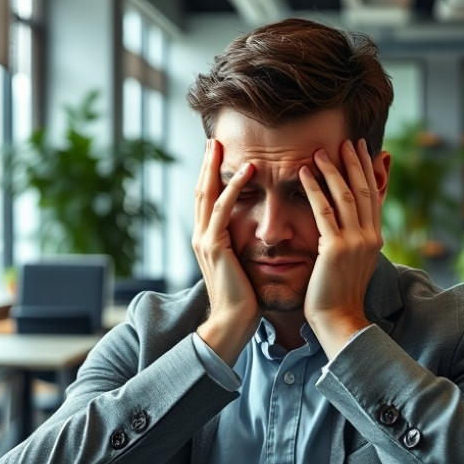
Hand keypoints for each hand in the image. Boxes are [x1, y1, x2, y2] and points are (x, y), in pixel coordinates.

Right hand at [192, 139, 261, 364]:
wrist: (233, 323)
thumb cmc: (245, 300)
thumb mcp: (245, 266)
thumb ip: (245, 248)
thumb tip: (262, 237)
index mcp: (208, 241)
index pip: (208, 201)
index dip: (212, 177)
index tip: (219, 155)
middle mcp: (202, 237)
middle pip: (200, 191)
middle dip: (206, 165)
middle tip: (212, 140)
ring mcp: (204, 241)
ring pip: (207, 195)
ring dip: (214, 168)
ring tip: (222, 146)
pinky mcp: (214, 247)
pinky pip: (222, 210)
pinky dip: (232, 188)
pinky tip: (246, 171)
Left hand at [300, 138, 382, 358]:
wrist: (338, 320)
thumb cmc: (338, 296)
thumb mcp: (351, 264)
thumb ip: (350, 242)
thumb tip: (346, 227)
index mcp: (375, 239)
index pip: (373, 197)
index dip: (368, 172)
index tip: (362, 151)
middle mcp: (369, 237)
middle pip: (364, 190)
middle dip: (355, 163)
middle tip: (348, 140)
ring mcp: (354, 242)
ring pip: (346, 196)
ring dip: (333, 170)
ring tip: (322, 150)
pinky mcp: (335, 248)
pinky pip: (324, 211)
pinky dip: (314, 188)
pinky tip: (304, 173)